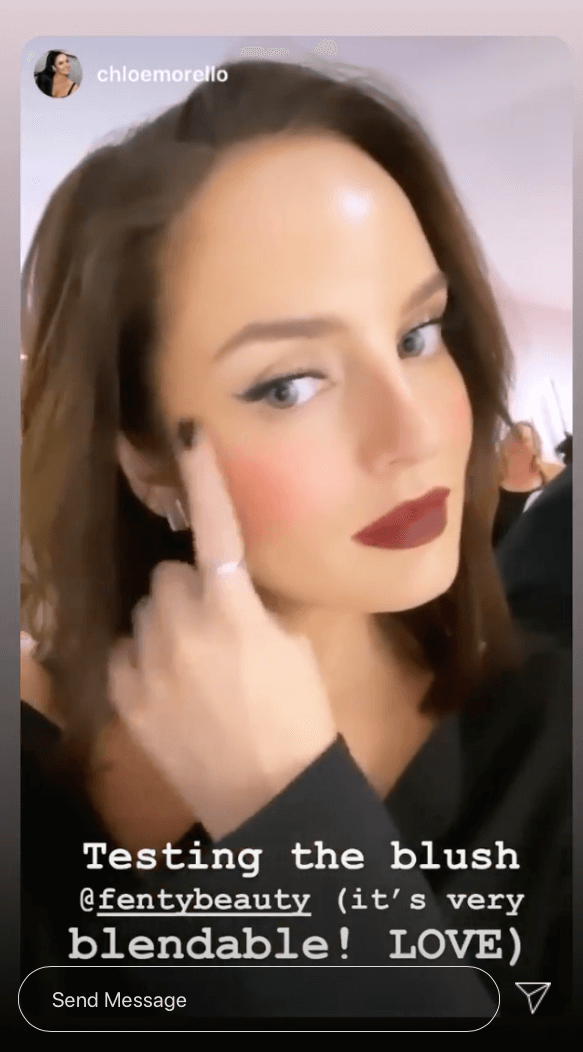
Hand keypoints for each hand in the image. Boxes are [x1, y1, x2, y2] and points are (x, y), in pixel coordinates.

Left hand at [108, 427, 336, 840]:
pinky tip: (170, 689)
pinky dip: (143, 661)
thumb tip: (232, 592)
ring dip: (165, 624)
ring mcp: (148, 664)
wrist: (271, 795)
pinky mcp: (126, 697)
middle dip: (190, 591)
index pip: (217, 528)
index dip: (204, 478)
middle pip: (169, 575)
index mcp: (235, 611)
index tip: (190, 435)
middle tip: (218, 627)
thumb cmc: (299, 718)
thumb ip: (255, 610)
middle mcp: (183, 628)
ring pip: (145, 610)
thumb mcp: (293, 648)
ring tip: (194, 665)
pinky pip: (124, 651)